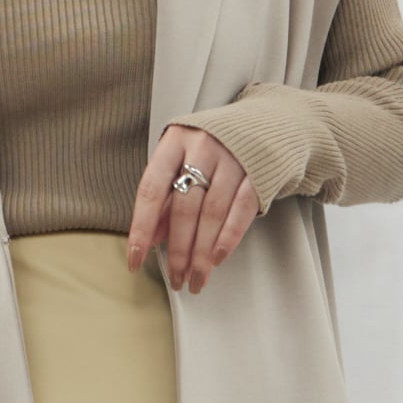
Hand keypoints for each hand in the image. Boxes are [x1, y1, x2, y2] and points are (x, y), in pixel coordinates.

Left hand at [128, 123, 258, 290]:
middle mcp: (202, 147)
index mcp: (175, 142)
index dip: (141, 228)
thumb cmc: (214, 147)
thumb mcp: (183, 161)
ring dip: (202, 252)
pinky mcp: (259, 172)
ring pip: (212, 213)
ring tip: (196, 278)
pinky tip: (217, 258)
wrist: (267, 124)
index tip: (135, 260)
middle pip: (184, 208)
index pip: (151, 190)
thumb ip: (167, 197)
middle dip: (178, 249)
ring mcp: (233, 158)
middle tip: (175, 278)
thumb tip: (151, 238)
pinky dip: (228, 237)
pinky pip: (241, 210)